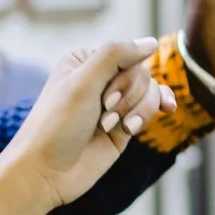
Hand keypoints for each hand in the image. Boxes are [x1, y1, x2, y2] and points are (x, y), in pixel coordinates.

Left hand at [9, 39, 172, 207]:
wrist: (47, 172)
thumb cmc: (56, 126)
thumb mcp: (82, 83)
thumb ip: (115, 55)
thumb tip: (152, 42)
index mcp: (84, 60)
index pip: (127, 53)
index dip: (123, 77)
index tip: (103, 100)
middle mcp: (100, 78)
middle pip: (141, 73)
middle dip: (128, 97)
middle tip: (103, 118)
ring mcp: (113, 102)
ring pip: (150, 91)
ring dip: (137, 111)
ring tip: (111, 129)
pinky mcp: (123, 124)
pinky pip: (150, 108)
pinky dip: (153, 110)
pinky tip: (167, 109)